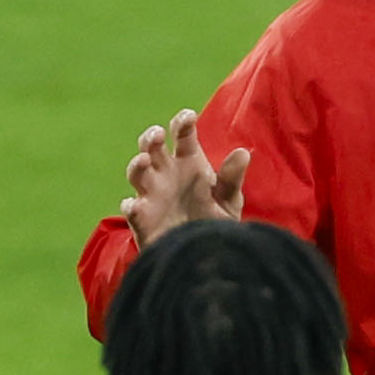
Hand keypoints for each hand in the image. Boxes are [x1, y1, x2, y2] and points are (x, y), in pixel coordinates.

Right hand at [119, 108, 249, 243]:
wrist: (202, 257)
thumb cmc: (214, 222)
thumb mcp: (228, 201)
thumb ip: (232, 178)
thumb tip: (243, 153)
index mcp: (187, 161)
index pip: (182, 134)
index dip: (182, 122)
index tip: (189, 118)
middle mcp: (165, 173)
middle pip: (151, 146)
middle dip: (151, 137)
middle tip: (158, 135)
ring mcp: (151, 194)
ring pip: (136, 171)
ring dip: (136, 164)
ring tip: (143, 160)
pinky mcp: (142, 218)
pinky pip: (131, 209)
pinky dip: (131, 206)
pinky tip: (136, 206)